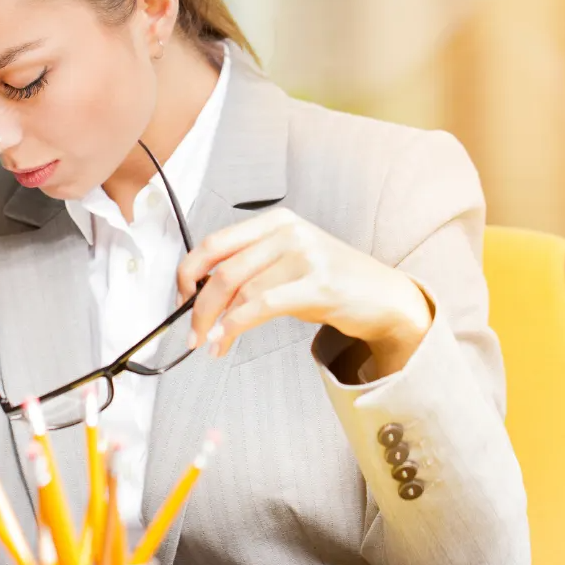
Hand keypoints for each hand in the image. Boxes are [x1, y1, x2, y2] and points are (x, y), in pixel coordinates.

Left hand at [176, 207, 433, 377]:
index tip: (180, 298)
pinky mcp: (319, 285)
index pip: (214, 243)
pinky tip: (225, 340)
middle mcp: (289, 232)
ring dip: (216, 322)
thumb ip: (249, 269)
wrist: (384, 297)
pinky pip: (263, 305)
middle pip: (223, 268)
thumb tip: (201, 296)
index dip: (187, 272)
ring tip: (210, 343)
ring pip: (240, 290)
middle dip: (197, 305)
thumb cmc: (330, 282)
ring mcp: (306, 255)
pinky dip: (236, 325)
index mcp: (275, 221)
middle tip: (190, 331)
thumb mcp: (286, 264)